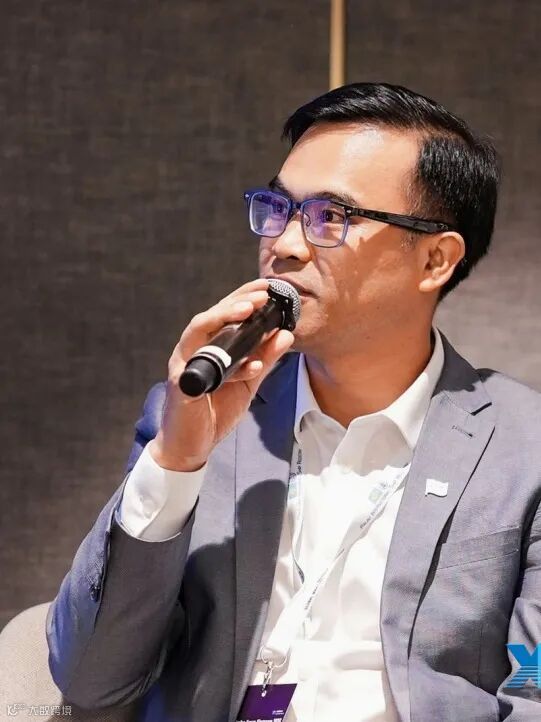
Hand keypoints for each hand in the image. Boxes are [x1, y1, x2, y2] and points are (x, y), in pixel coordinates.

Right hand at [150, 278, 294, 470]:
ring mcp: (184, 364)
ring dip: (223, 316)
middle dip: (237, 300)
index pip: (225, 314)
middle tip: (263, 292)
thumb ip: (264, 359)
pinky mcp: (181, 384)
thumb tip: (285, 335)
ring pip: (199, 329)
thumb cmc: (214, 411)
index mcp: (209, 346)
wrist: (190, 446)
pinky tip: (249, 365)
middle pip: (212, 315)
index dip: (244, 297)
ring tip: (249, 309)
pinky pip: (203, 368)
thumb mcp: (247, 383)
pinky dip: (228, 366)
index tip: (268, 287)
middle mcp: (194, 349)